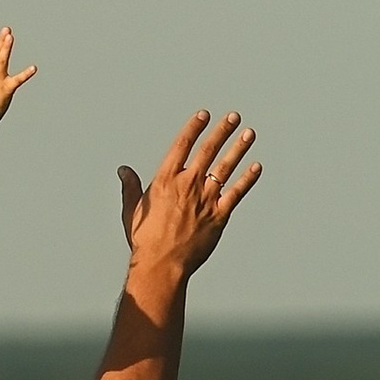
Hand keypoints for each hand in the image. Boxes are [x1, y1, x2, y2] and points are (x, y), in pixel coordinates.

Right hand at [118, 110, 260, 290]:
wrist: (162, 264)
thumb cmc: (145, 240)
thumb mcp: (132, 210)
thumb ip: (130, 188)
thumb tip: (123, 171)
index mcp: (165, 181)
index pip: (182, 145)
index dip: (194, 128)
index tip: (204, 115)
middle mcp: (187, 185)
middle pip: (207, 151)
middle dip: (222, 131)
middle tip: (233, 117)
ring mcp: (205, 199)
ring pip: (225, 167)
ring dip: (238, 148)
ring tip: (249, 134)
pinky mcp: (219, 215)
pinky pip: (237, 192)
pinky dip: (247, 179)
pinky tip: (256, 166)